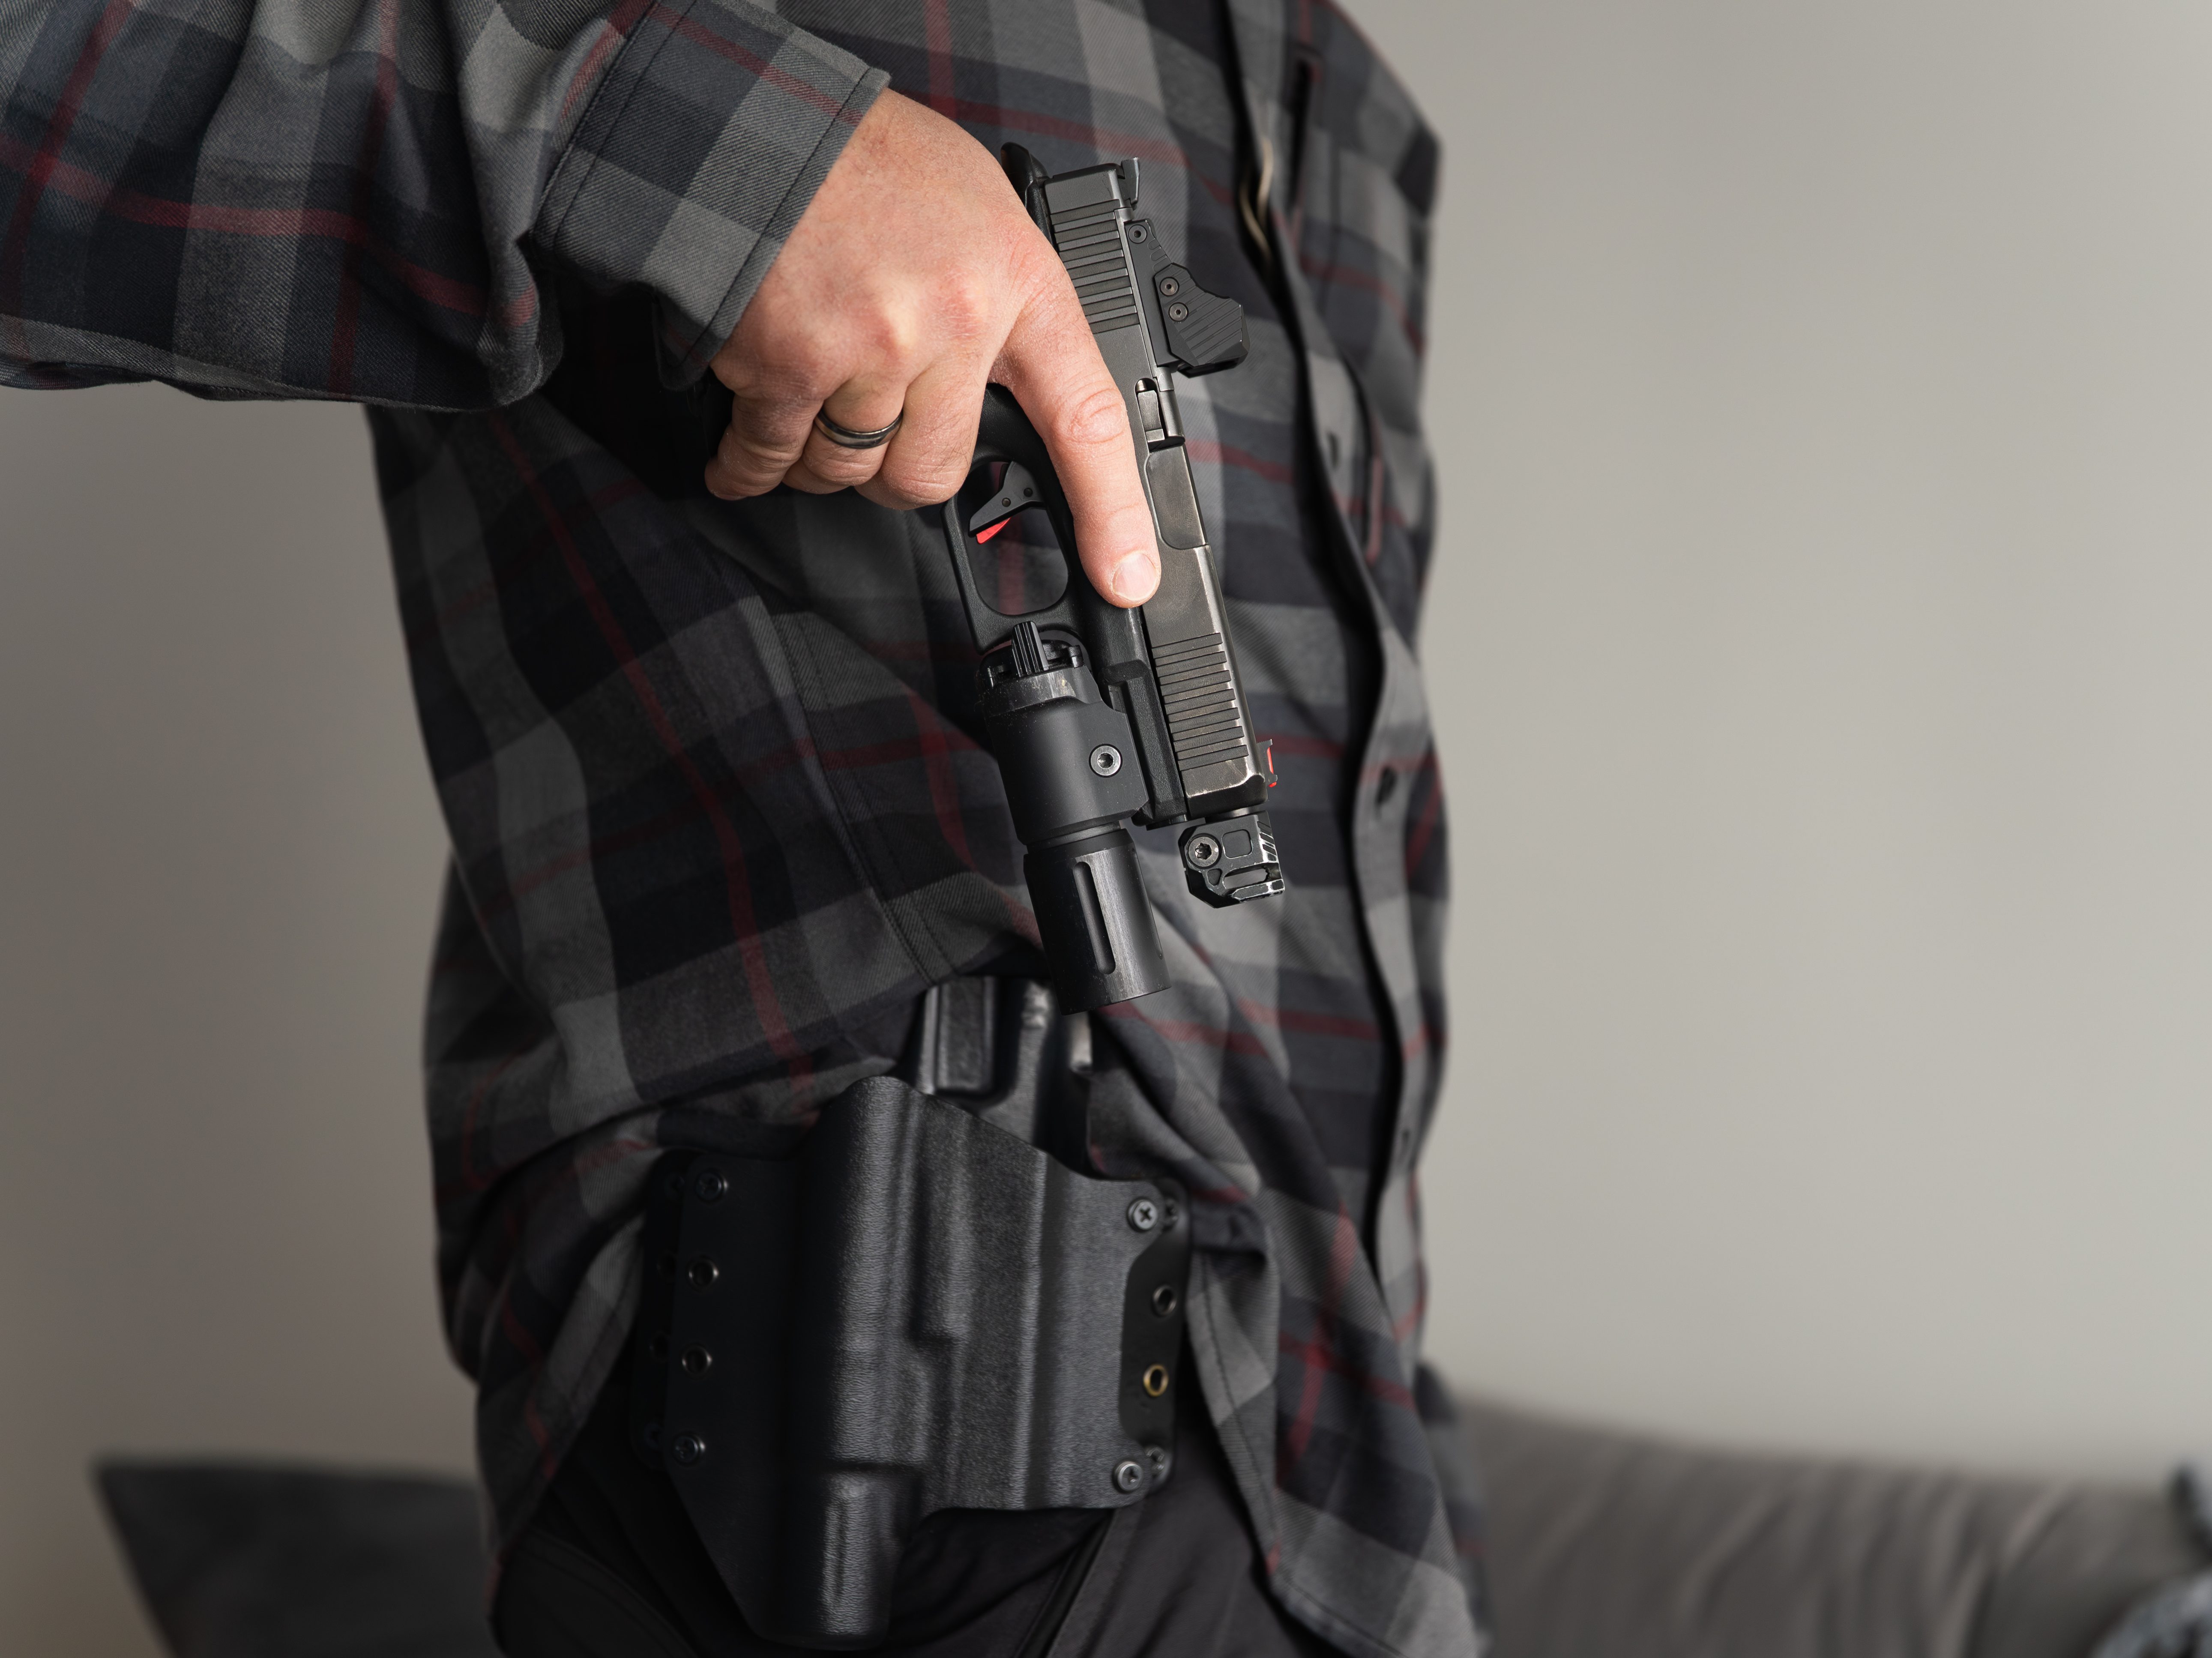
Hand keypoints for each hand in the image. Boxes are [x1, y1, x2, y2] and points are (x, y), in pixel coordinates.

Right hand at [704, 91, 1159, 607]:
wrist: (755, 121)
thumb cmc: (867, 160)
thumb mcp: (978, 211)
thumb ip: (1000, 305)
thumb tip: (1014, 395)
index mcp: (1015, 284)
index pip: (1086, 416)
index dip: (1112, 509)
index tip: (1128, 576)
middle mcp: (953, 324)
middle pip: (933, 474)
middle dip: (895, 469)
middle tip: (872, 424)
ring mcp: (871, 347)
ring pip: (852, 470)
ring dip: (824, 459)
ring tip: (805, 395)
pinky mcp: (789, 363)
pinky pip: (773, 458)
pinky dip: (749, 466)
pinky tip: (740, 455)